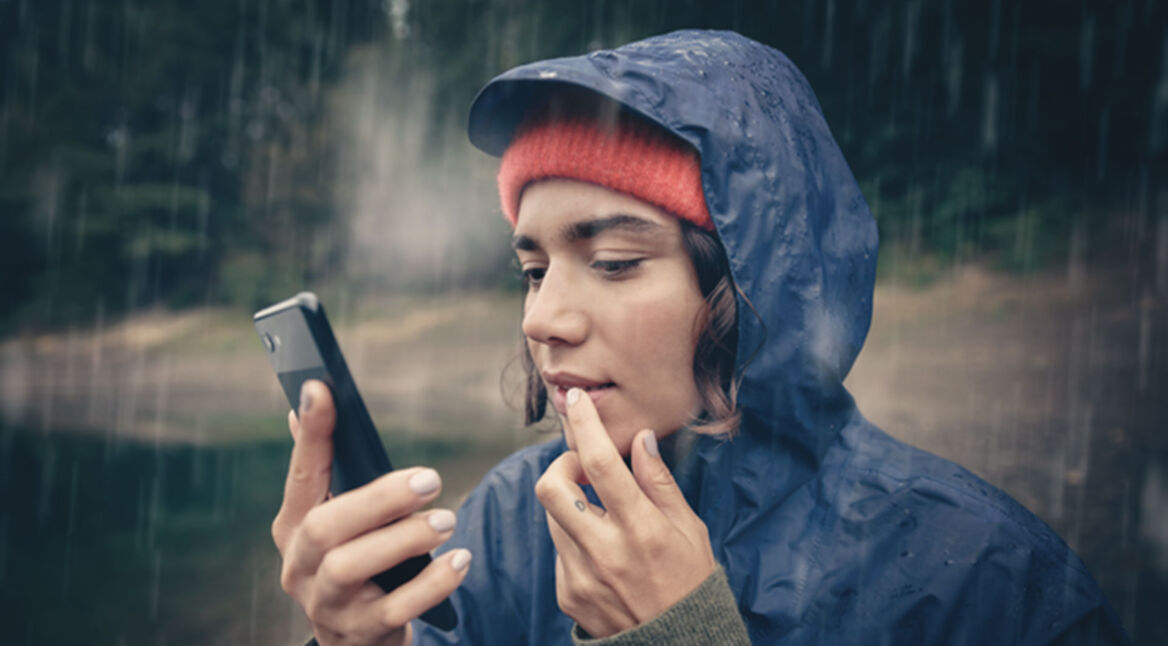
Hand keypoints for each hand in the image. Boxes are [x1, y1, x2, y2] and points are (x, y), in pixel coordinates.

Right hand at [271, 380, 471, 645]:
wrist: (359, 639)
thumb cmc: (358, 561)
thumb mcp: (341, 519)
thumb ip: (328, 469)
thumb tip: (307, 401)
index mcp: (294, 525)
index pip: (301, 474)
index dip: (312, 433)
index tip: (321, 387)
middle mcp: (300, 565)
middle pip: (326, 528)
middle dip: (378, 499)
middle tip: (430, 480)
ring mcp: (326, 603)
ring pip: (351, 568)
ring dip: (404, 539)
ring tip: (447, 520)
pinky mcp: (359, 633)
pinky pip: (393, 610)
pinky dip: (430, 585)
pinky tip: (460, 561)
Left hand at [534, 387, 715, 637]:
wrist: (679, 645)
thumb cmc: (691, 581)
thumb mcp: (690, 529)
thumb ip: (660, 483)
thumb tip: (640, 439)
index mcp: (643, 530)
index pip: (601, 465)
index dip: (585, 426)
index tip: (577, 400)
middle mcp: (606, 552)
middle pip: (552, 488)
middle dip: (561, 465)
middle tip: (584, 468)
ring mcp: (582, 576)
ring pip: (552, 516)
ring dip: (570, 502)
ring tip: (601, 512)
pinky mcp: (568, 594)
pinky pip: (559, 549)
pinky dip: (574, 537)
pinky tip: (603, 551)